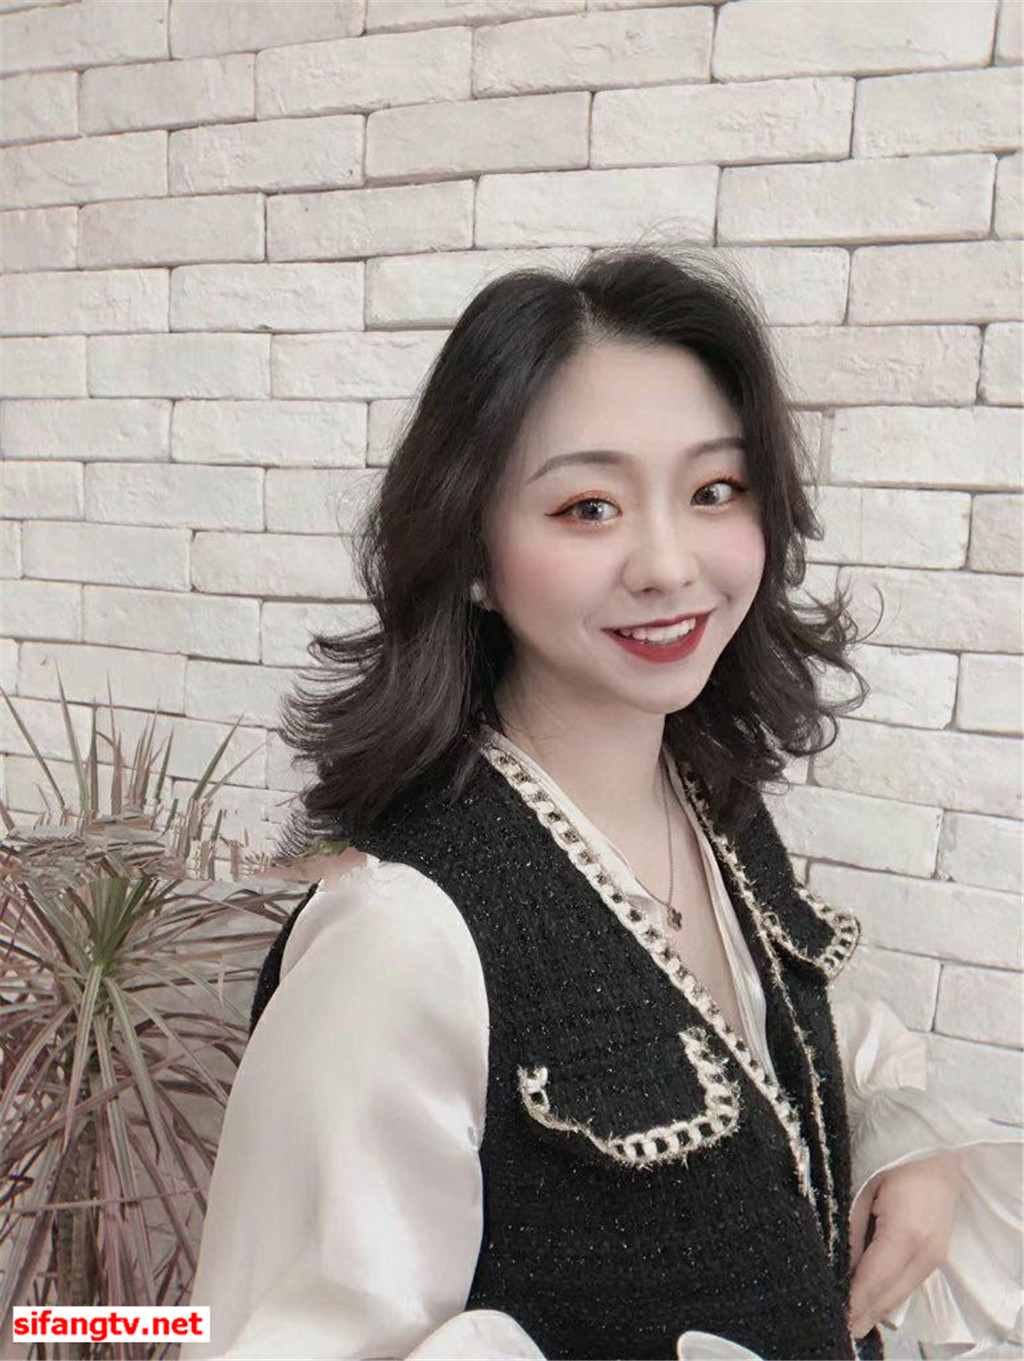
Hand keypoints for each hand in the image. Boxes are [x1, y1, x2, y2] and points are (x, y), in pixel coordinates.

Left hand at [848, 1151, 961, 1338]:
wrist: (938, 1151)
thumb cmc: (893, 1158)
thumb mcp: (862, 1188)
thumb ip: (850, 1228)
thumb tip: (836, 1265)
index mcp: (905, 1233)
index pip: (874, 1280)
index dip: (854, 1301)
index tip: (835, 1318)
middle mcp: (924, 1252)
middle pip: (889, 1295)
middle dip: (864, 1313)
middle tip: (838, 1326)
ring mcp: (935, 1257)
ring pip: (900, 1294)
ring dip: (876, 1308)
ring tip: (849, 1320)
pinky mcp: (936, 1256)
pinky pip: (908, 1283)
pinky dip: (888, 1294)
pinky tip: (870, 1300)